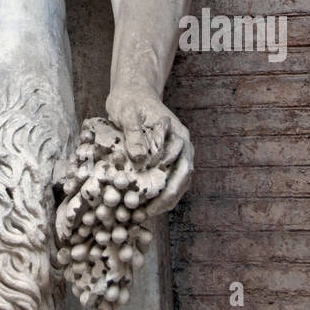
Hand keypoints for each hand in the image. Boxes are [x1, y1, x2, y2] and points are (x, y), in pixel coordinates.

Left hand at [105, 84, 193, 216]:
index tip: (150, 205)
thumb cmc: (129, 100)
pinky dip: (156, 193)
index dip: (167, 190)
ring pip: (176, 184)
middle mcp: (182, 147)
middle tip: (145, 216)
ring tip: (141, 215)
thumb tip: (140, 159)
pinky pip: (166, 179)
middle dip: (165, 201)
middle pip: (182, 180)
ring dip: (162, 201)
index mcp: (178, 136)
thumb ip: (134, 133)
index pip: (180, 169)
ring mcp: (175, 154)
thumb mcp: (127, 113)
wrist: (132, 92)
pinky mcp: (164, 158)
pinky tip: (140, 204)